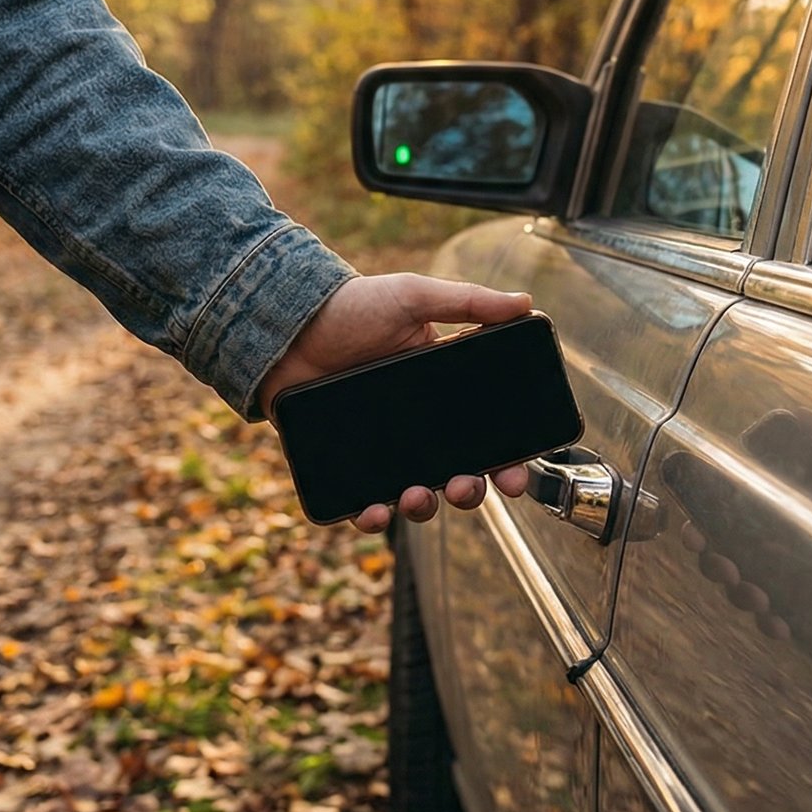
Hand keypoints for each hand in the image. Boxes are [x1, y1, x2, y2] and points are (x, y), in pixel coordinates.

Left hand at [259, 273, 533, 532]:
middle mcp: (417, 425)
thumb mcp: (413, 297)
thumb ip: (468, 302)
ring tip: (416, 496)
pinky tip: (375, 512)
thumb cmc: (350, 307)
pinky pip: (363, 499)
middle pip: (457, 472)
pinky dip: (373, 515)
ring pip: (416, 492)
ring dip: (424, 506)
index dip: (507, 460)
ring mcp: (382, 447)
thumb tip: (525, 303)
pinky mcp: (345, 462)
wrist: (285, 326)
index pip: (486, 433)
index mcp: (442, 391)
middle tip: (467, 487)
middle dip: (470, 491)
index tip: (515, 477)